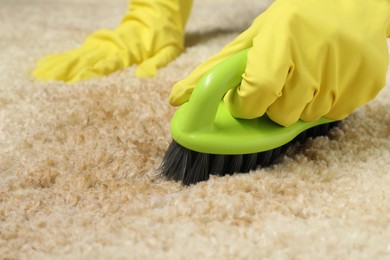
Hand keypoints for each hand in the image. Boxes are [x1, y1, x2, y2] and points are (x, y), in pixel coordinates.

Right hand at [33, 0, 192, 81]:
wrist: (159, 13)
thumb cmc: (165, 36)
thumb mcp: (169, 51)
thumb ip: (156, 63)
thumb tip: (143, 76)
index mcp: (130, 51)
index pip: (110, 63)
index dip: (94, 70)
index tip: (78, 79)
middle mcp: (114, 48)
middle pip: (88, 59)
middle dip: (68, 70)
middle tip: (47, 81)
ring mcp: (106, 45)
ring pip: (80, 55)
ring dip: (61, 65)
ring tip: (41, 74)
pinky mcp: (102, 44)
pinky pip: (81, 51)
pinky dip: (65, 58)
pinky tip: (51, 64)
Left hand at [169, 0, 389, 125]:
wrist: (352, 4)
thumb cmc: (295, 21)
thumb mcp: (254, 38)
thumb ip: (214, 71)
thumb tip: (176, 100)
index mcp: (281, 42)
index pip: (255, 96)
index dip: (245, 103)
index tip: (246, 96)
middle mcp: (314, 57)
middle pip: (280, 115)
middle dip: (272, 105)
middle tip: (280, 81)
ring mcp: (344, 72)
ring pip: (305, 118)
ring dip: (298, 105)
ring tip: (305, 76)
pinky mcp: (366, 84)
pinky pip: (333, 115)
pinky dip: (323, 104)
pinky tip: (326, 79)